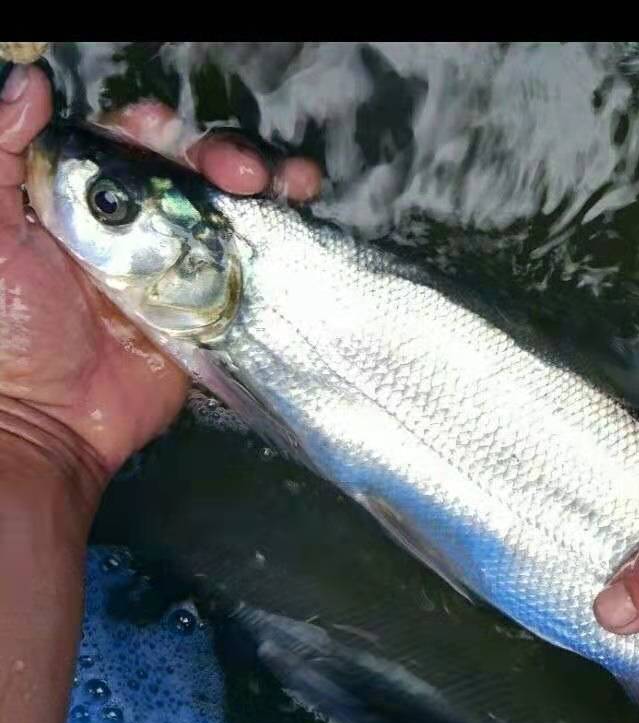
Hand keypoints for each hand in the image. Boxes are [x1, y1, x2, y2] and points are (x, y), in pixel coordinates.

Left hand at [0, 63, 320, 484]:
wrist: (45, 418)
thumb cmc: (5, 324)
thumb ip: (0, 151)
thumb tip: (30, 84)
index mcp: (88, 194)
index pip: (137, 142)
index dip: (163, 131)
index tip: (175, 138)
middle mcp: (141, 224)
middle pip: (198, 170)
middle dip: (230, 156)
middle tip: (247, 175)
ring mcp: (183, 267)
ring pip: (236, 211)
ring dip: (271, 187)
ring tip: (293, 185)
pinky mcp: (214, 311)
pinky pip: (255, 269)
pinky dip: (285, 242)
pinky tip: (305, 221)